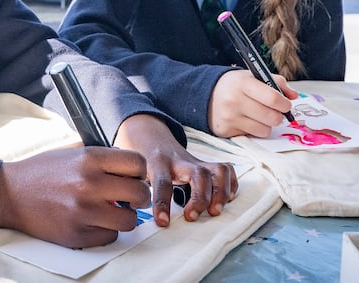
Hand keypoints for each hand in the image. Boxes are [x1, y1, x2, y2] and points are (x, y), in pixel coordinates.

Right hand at [0, 146, 150, 247]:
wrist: (11, 193)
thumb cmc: (42, 170)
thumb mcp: (73, 151)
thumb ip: (102, 156)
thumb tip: (130, 167)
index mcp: (90, 158)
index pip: (138, 164)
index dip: (140, 171)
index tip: (134, 176)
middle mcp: (89, 183)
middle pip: (140, 193)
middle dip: (139, 196)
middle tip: (130, 197)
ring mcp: (83, 211)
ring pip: (130, 221)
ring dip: (125, 216)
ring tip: (113, 211)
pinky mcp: (77, 234)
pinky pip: (110, 237)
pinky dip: (107, 231)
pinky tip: (95, 221)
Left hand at [113, 114, 237, 226]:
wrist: (147, 135)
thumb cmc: (139, 160)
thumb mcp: (130, 171)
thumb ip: (130, 188)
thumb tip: (127, 214)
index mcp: (156, 163)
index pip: (162, 182)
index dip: (162, 203)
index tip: (163, 223)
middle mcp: (178, 160)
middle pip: (198, 174)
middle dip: (200, 197)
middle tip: (193, 217)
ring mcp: (194, 161)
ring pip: (216, 170)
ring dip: (220, 192)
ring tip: (215, 211)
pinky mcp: (204, 163)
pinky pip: (225, 168)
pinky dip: (231, 184)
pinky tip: (226, 198)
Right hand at [208, 69, 298, 137]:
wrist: (206, 95)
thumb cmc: (234, 86)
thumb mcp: (252, 77)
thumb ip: (276, 82)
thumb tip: (294, 96)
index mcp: (242, 83)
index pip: (272, 98)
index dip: (284, 103)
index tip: (285, 104)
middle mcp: (234, 101)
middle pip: (272, 117)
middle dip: (278, 116)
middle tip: (274, 111)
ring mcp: (230, 117)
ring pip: (265, 130)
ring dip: (267, 124)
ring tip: (259, 116)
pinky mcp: (226, 131)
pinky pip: (253, 136)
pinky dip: (255, 130)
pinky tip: (247, 121)